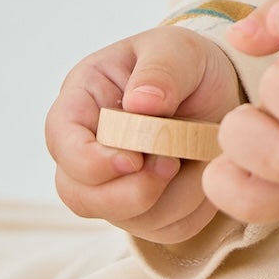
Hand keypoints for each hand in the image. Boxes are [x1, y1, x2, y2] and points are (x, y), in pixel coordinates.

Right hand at [46, 24, 243, 245]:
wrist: (218, 91)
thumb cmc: (186, 64)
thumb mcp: (176, 49)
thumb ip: (160, 71)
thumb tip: (140, 103)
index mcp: (81, 101)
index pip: (61, 141)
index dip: (90, 162)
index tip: (134, 159)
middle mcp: (87, 149)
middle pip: (80, 196)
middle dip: (129, 193)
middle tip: (172, 163)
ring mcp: (112, 185)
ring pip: (127, 219)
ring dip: (172, 197)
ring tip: (198, 155)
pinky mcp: (145, 211)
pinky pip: (165, 229)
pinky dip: (193, 208)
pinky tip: (203, 171)